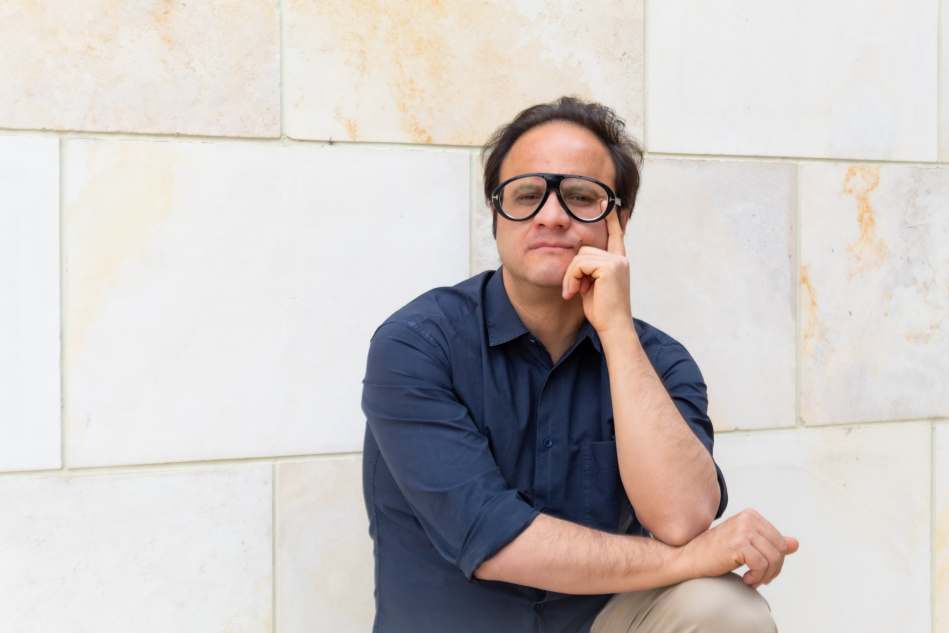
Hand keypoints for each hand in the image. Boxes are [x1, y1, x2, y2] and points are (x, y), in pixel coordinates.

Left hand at [561, 205, 631, 335]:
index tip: (606, 200)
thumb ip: (590, 269)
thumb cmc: (602, 311)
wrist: (613, 327)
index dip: (610, 218)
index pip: (615, 234)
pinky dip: (572, 279)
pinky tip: (574, 293)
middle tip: (573, 290)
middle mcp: (620, 259)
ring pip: (579, 256)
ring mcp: (616, 262)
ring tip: (574, 292)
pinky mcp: (609, 267)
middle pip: (584, 249)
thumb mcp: (593, 285)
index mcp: (618, 262)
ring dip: (571, 276)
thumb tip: (578, 256)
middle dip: (573, 270)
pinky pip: (579, 264)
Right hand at [677, 508, 799, 588]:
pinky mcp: (738, 544)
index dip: (776, 560)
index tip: (762, 570)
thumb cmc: (713, 552)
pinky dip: (756, 577)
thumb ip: (769, 542)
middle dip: (773, 569)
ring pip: (773, 559)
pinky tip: (745, 579)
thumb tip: (795, 543)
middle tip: (758, 578)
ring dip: (764, 576)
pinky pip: (761, 566)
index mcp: (751, 515)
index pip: (780, 540)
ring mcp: (743, 530)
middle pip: (779, 550)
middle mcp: (748, 519)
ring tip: (750, 579)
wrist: (688, 557)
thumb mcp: (745, 544)